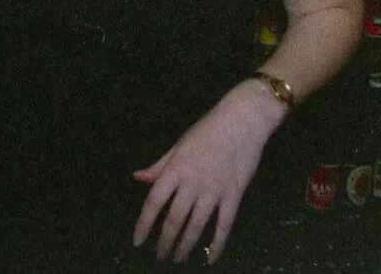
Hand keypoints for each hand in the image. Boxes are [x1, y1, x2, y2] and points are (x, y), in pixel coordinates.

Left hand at [131, 82, 282, 263]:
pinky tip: (211, 258)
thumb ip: (159, 165)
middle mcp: (192, 182)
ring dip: (186, 245)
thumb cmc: (208, 129)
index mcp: (175, 168)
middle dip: (165, 241)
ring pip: (197, 225)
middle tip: (160, 256)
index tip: (137, 241)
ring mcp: (214, 190)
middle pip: (174, 219)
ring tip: (178, 259)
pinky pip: (225, 225)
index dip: (143, 224)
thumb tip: (138, 178)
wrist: (243, 120)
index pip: (154, 202)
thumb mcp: (179, 144)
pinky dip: (218, 244)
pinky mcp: (234, 195)